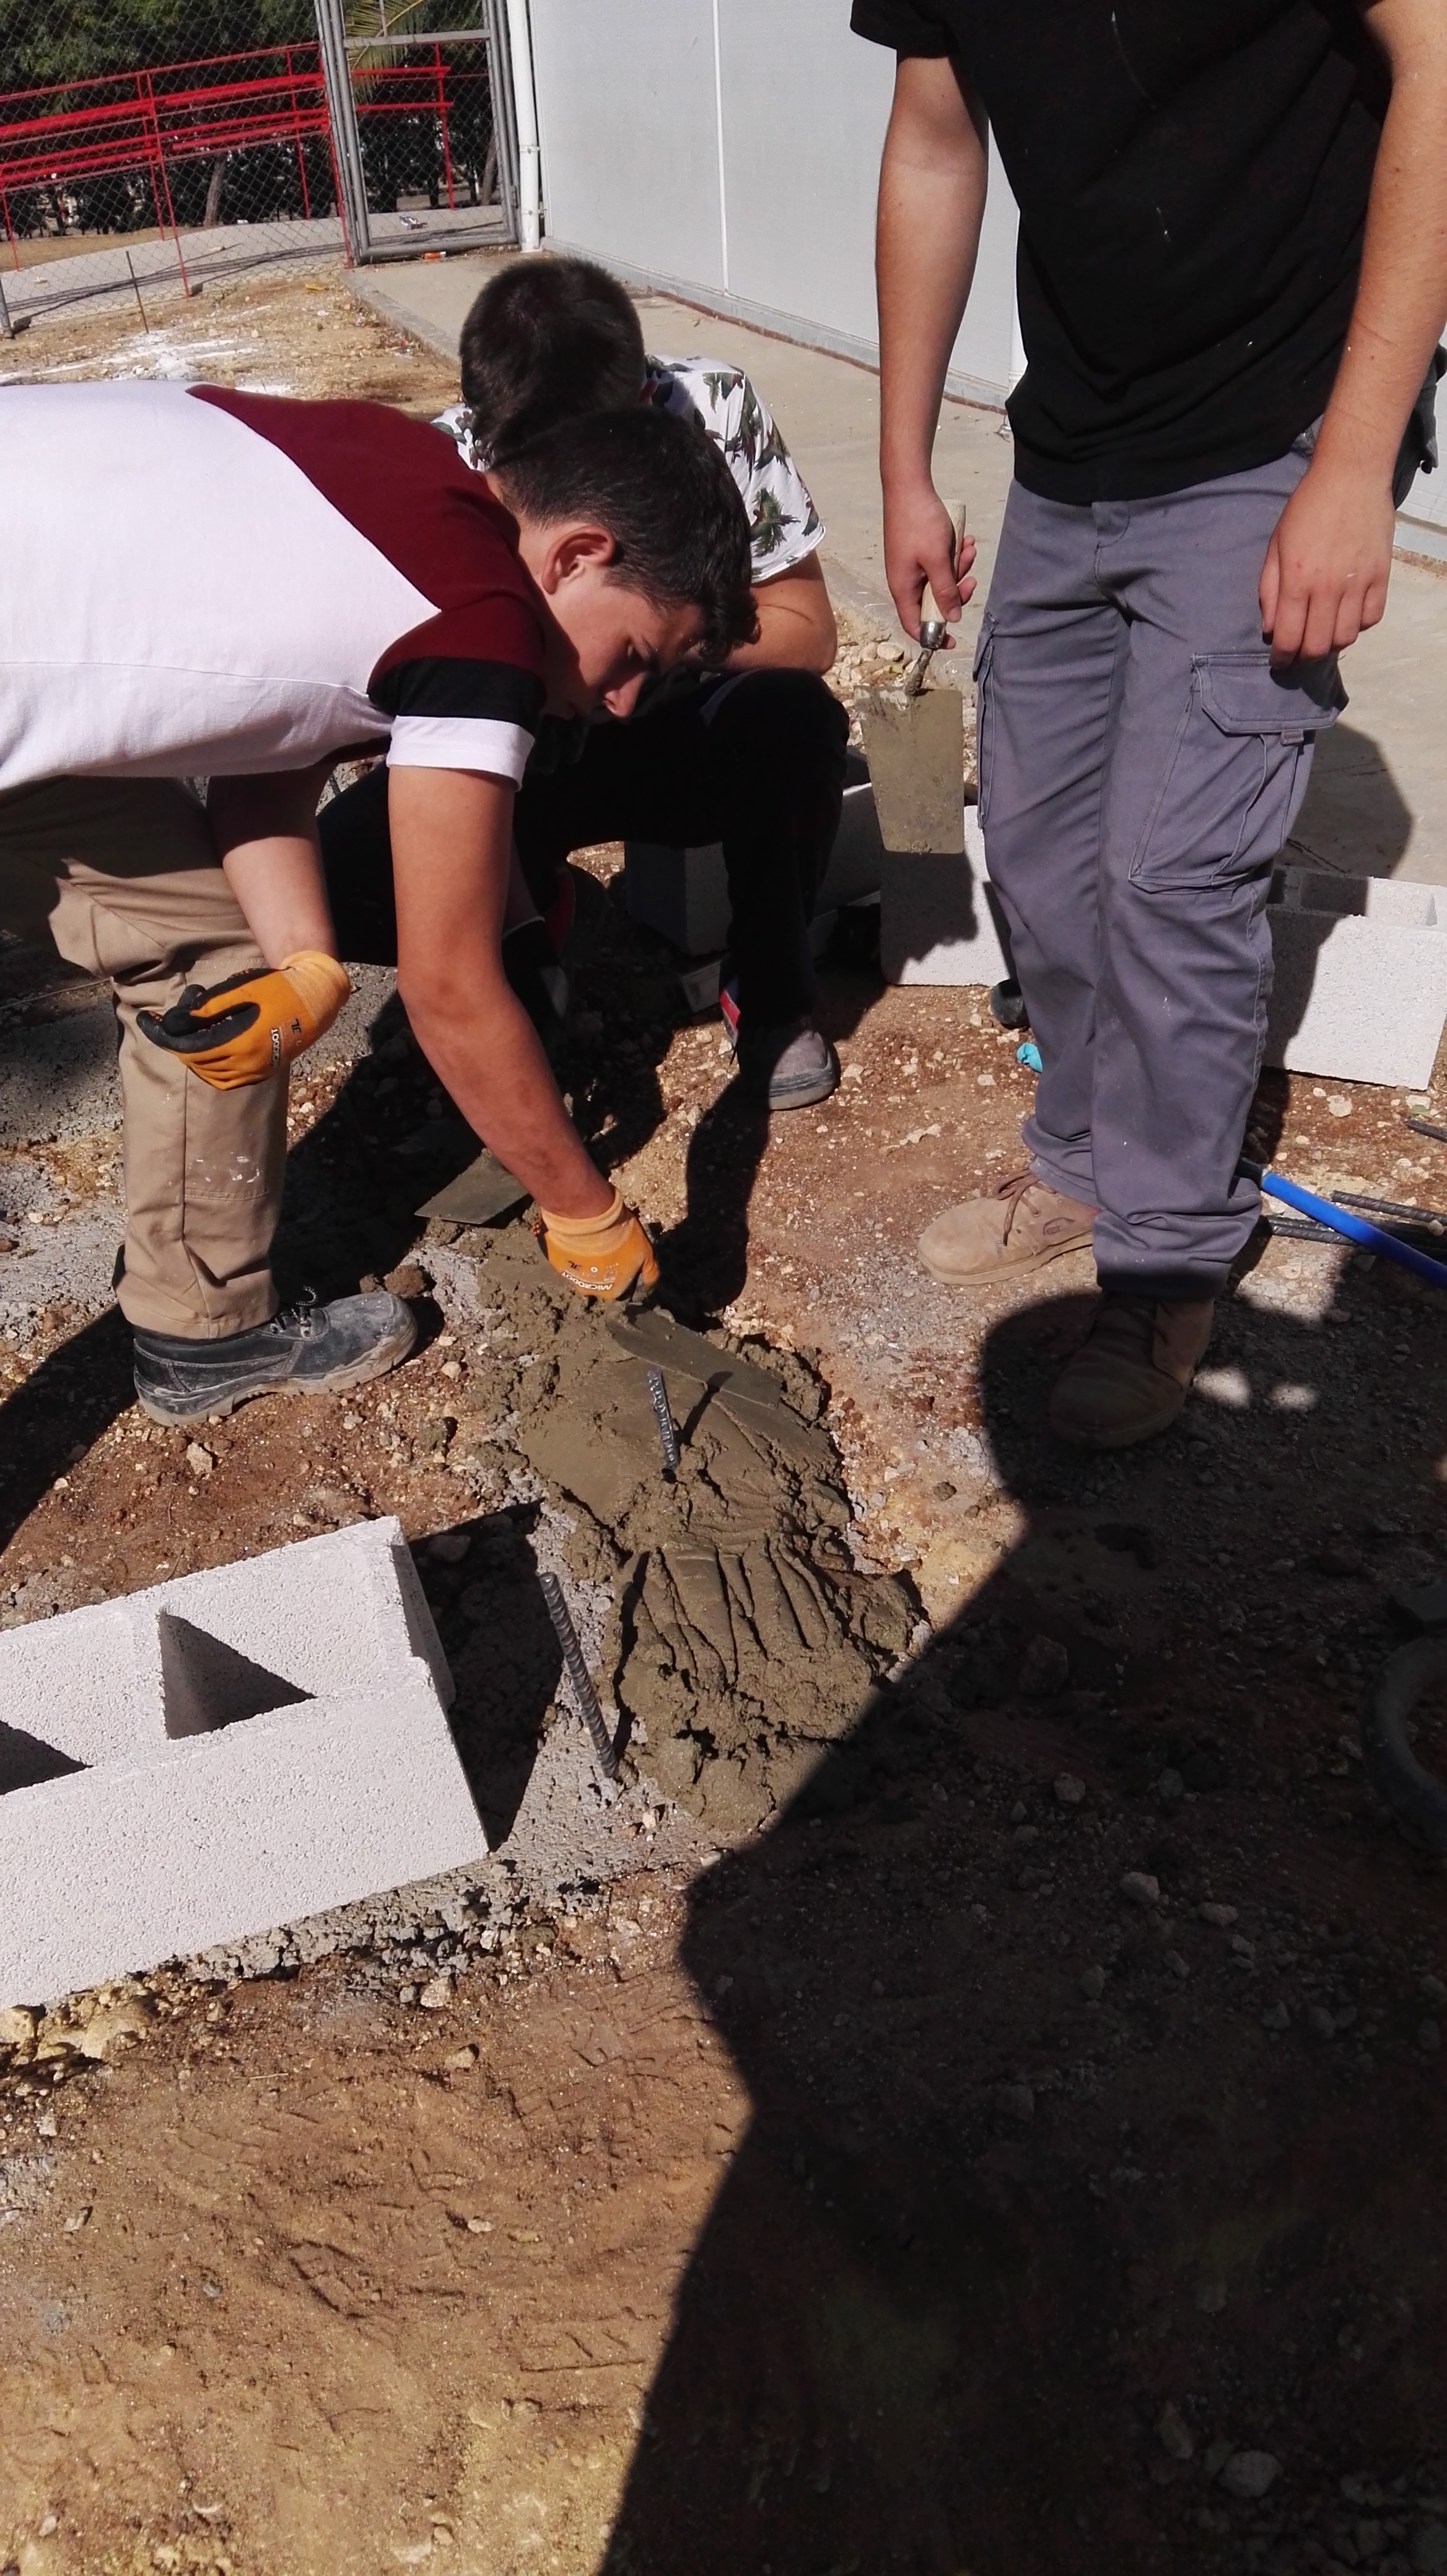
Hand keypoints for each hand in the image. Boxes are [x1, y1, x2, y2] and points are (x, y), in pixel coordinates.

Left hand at [138, 951, 349, 1088]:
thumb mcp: (239, 990)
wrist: (313, 1000)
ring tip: (186, 1031)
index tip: (144, 1020)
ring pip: (206, 1071)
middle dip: (173, 1041)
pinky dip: (207, 1067)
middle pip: (193, 1059)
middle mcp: (245, 1063)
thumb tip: (173, 1022)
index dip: (160, 1034)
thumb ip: (205, 1008)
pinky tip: (203, 1051)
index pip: (186, 1046)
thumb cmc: (276, 988)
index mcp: (238, 1041)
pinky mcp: (260, 1073)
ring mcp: (254, 1071)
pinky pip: (224, 1079)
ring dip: (189, 1053)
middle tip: (162, 1021)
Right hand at [537, 1187, 658, 1300]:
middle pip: (600, 1282)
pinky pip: (566, 1258)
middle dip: (605, 1267)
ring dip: (587, 1260)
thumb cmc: (619, 1235)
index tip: (626, 1256)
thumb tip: (650, 1284)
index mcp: (613, 1292)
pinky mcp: (554, 1261)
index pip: (622, 1288)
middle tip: (609, 1246)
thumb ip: (649, 1272)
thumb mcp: (646, 1252)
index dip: (626, 1272)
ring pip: (581, 1271)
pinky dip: (571, 1250)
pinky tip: (578, 1236)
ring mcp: (569, 1276)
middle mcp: (590, 1290)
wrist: (586, 1216)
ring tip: (593, 1239)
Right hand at [882, 482, 976, 643]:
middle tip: (971, 580)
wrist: (909, 486)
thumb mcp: (938, 560)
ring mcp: (912, 566)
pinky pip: (940, 563)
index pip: (915, 626)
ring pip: (941, 581)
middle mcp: (905, 581)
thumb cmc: (920, 522)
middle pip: (934, 603)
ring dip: (959, 569)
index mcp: (903, 588)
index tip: (954, 641)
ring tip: (969, 548)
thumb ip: (946, 591)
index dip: (934, 637)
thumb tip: (953, 619)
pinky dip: (954, 556)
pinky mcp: (919, 551)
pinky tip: (965, 540)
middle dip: (956, 592)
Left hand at [1259, 456, 1395, 665]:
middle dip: (1304, 657)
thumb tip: (1271, 628)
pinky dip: (1359, 625)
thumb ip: (1270, 590)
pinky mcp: (1381, 576)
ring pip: (1346, 638)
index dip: (1282, 658)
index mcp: (1297, 580)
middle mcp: (1328, 587)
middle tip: (1299, 652)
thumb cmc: (1307, 508)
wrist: (1350, 477)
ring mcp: (1358, 583)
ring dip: (1332, 644)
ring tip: (1323, 635)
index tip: (1279, 661)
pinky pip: (1372, 618)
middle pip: (1318, 646)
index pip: (1289, 638)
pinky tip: (1347, 616)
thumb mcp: (1276, 546)